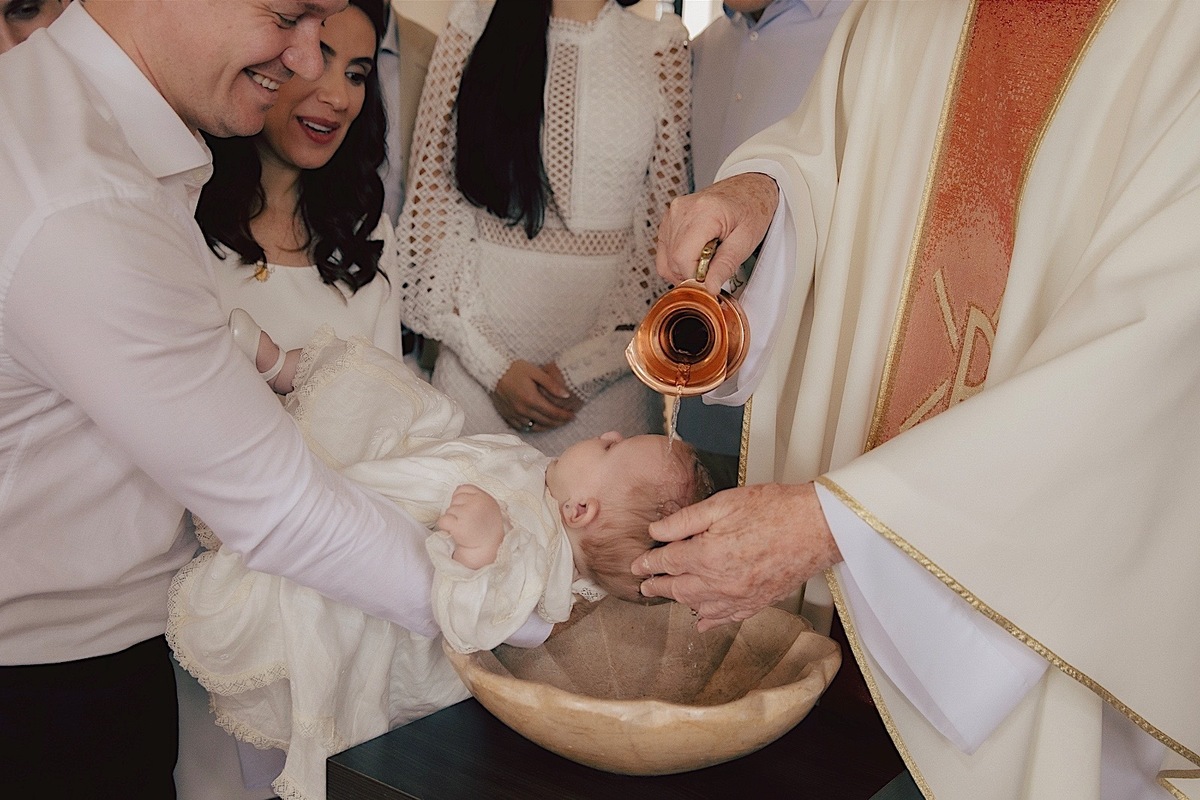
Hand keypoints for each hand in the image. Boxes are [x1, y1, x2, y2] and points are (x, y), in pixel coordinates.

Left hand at [437, 484, 504, 568]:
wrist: (488, 552)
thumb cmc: (486, 531)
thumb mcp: (488, 508)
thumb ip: (475, 498)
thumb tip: (455, 491)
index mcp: (486, 498)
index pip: (463, 488)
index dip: (461, 501)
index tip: (468, 513)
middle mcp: (478, 503)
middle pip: (454, 499)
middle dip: (457, 510)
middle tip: (467, 523)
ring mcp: (468, 514)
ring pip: (448, 510)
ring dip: (453, 520)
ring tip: (464, 529)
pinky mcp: (459, 526)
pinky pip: (443, 521)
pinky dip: (445, 528)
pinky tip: (456, 533)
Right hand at [492, 360, 577, 431]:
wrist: (492, 372)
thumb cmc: (515, 369)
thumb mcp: (535, 372)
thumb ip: (551, 384)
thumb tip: (566, 395)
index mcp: (531, 399)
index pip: (553, 413)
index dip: (565, 416)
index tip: (573, 415)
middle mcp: (523, 410)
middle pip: (546, 422)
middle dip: (560, 422)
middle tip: (568, 419)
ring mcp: (515, 415)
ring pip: (536, 427)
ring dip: (548, 426)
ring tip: (557, 422)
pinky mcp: (508, 417)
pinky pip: (524, 428)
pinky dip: (534, 427)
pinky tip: (540, 423)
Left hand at [631, 482, 841, 631]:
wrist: (817, 526)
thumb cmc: (775, 509)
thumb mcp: (723, 503)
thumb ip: (685, 520)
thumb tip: (656, 531)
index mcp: (706, 555)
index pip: (667, 562)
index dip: (648, 563)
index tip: (638, 565)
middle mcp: (719, 582)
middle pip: (678, 589)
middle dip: (657, 586)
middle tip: (644, 586)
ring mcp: (739, 596)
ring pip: (699, 606)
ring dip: (679, 602)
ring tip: (666, 598)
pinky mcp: (758, 602)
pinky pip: (727, 617)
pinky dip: (710, 620)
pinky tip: (702, 621)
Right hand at [655, 172, 778, 293]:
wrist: (749, 188)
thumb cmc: (751, 208)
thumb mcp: (747, 240)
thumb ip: (726, 265)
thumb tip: (709, 287)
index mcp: (703, 212)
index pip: (682, 258)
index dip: (695, 277)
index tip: (712, 280)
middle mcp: (682, 210)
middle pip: (672, 261)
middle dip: (692, 273)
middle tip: (714, 267)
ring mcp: (672, 213)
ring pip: (666, 260)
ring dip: (685, 268)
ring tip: (707, 257)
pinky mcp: (669, 218)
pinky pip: (665, 251)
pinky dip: (679, 260)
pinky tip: (697, 253)